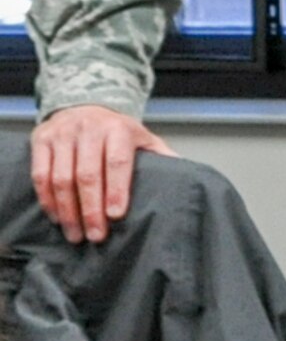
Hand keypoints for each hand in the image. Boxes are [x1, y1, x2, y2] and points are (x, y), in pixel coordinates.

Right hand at [30, 104, 175, 244]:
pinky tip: (57, 218)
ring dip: (68, 210)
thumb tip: (190, 179)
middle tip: (96, 236)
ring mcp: (63, 133)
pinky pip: (40, 174)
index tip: (116, 216)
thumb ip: (162, 157)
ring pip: (60, 177)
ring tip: (76, 234)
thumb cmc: (117, 131)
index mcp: (119, 130)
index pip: (117, 162)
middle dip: (91, 209)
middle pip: (87, 174)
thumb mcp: (144, 138)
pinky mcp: (41, 139)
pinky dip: (48, 200)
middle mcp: (89, 128)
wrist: (84, 104)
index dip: (116, 190)